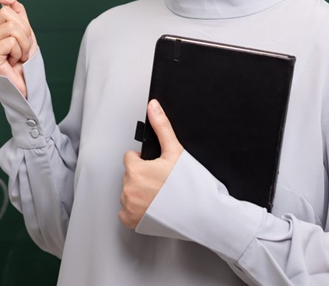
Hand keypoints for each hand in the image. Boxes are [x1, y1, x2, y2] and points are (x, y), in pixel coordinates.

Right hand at [0, 0, 37, 97]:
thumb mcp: (26, 34)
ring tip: (21, 55)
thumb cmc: (26, 63)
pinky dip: (20, 52)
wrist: (27, 86)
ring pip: (11, 27)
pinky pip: (11, 42)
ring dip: (24, 42)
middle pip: (6, 12)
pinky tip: (16, 62)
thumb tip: (13, 1)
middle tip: (24, 45)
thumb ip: (19, 17)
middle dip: (24, 28)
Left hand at [119, 99, 183, 228]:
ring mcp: (129, 207)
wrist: (201, 214)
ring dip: (139, 193)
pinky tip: (153, 207)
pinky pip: (127, 212)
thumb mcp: (175, 152)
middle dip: (142, 177)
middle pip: (129, 175)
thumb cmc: (189, 186)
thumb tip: (153, 106)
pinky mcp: (132, 221)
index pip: (130, 158)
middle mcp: (128, 189)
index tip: (157, 168)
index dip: (144, 161)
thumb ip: (161, 127)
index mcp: (135, 170)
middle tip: (161, 183)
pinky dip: (137, 211)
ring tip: (160, 195)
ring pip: (128, 193)